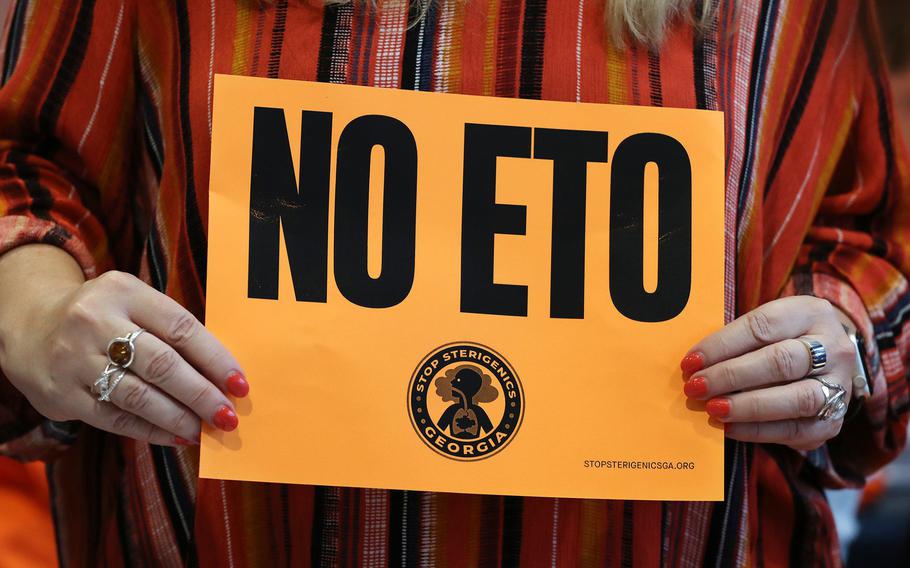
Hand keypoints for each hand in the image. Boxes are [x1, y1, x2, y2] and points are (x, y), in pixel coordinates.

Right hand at [0, 270, 247, 446]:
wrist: (29, 325)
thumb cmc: (104, 316)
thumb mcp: (132, 302)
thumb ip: (170, 329)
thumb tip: (222, 374)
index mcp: (123, 291)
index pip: (181, 328)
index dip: (215, 359)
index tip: (239, 384)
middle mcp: (95, 322)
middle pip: (162, 364)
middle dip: (201, 394)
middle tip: (227, 415)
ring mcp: (75, 359)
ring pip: (138, 396)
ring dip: (178, 417)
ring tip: (204, 430)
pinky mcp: (62, 395)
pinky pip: (115, 418)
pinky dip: (150, 430)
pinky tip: (175, 436)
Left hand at [681, 296, 854, 450]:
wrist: (828, 362)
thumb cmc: (782, 340)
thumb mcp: (767, 325)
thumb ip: (736, 340)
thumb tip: (693, 365)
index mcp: (810, 313)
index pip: (762, 325)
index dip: (723, 345)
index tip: (691, 362)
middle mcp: (833, 348)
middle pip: (780, 361)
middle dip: (731, 376)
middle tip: (696, 386)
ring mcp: (839, 385)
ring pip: (796, 398)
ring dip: (747, 406)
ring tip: (713, 408)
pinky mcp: (833, 421)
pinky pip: (796, 429)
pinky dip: (758, 430)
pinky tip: (730, 427)